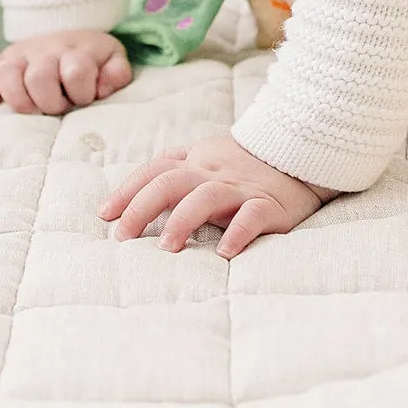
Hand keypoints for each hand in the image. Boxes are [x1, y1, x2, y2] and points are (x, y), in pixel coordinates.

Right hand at [0, 29, 131, 114]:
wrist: (73, 34)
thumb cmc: (94, 59)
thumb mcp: (114, 62)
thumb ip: (117, 75)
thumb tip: (101, 88)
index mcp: (77, 49)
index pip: (76, 71)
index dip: (82, 92)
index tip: (85, 98)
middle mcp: (46, 48)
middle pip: (39, 77)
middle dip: (51, 102)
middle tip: (59, 107)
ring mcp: (23, 53)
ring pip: (7, 72)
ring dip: (20, 99)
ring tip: (33, 109)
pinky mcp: (4, 58)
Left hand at [99, 134, 337, 257]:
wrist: (302, 154)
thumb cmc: (246, 164)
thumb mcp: (209, 157)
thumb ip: (176, 170)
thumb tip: (131, 196)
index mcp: (198, 161)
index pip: (155, 169)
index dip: (128, 189)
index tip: (105, 214)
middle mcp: (215, 172)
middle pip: (171, 180)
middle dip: (142, 206)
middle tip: (122, 236)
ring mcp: (242, 188)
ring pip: (207, 196)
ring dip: (183, 220)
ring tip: (167, 247)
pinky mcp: (270, 205)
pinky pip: (252, 216)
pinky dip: (238, 233)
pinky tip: (224, 253)